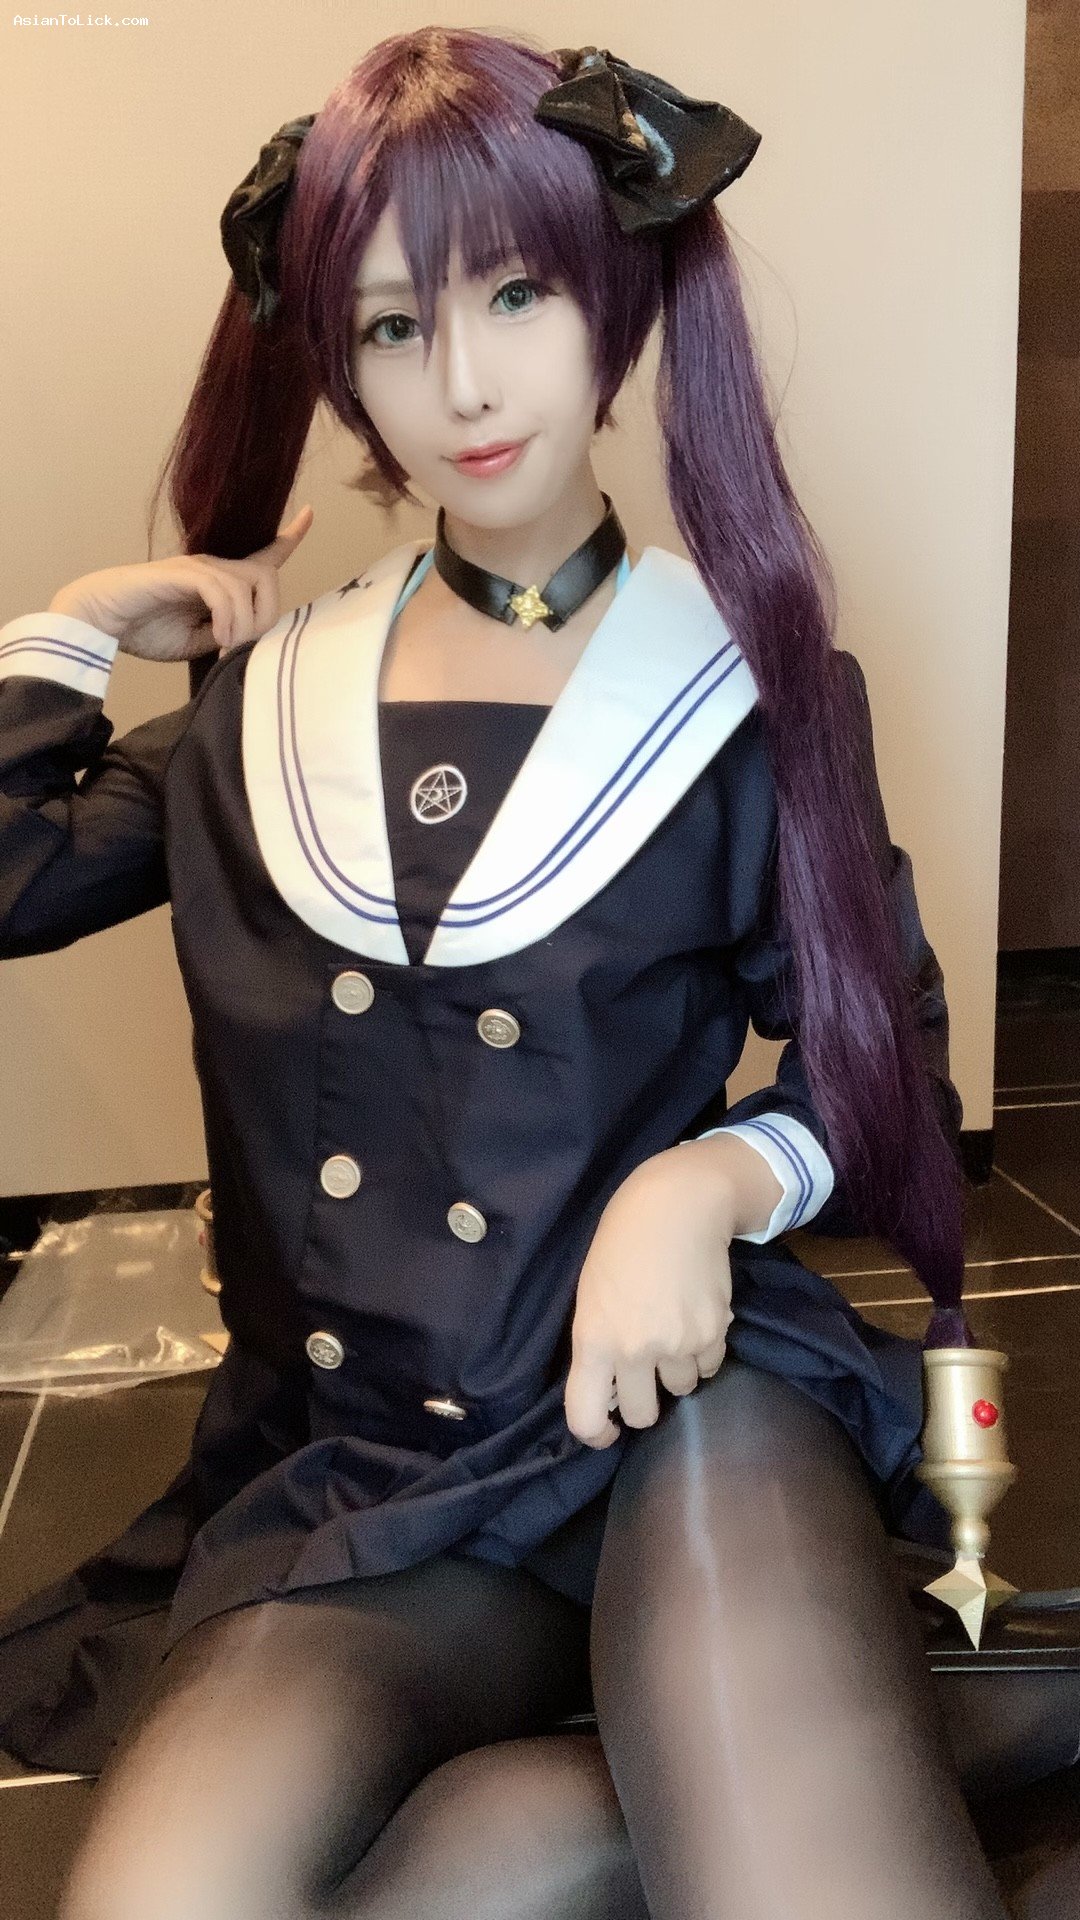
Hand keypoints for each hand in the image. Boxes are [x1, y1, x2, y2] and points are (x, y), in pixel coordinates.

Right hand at [46, 505, 314, 661]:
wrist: (100, 620)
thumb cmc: (144, 629)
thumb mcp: (196, 642)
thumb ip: (226, 637)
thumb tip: (251, 643)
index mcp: (219, 580)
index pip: (263, 554)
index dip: (289, 537)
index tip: (309, 515)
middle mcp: (213, 566)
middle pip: (268, 576)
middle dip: (267, 614)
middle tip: (241, 644)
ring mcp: (198, 567)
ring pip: (249, 584)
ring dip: (245, 621)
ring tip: (224, 644)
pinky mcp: (181, 574)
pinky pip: (222, 591)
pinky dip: (228, 618)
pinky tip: (217, 637)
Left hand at [565, 1146, 736, 1449]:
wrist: (677, 1205)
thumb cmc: (621, 1244)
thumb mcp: (591, 1295)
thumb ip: (598, 1345)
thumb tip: (612, 1389)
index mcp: (593, 1339)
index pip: (586, 1418)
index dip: (595, 1434)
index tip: (607, 1430)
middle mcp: (635, 1350)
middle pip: (641, 1415)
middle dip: (642, 1402)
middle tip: (644, 1377)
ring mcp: (678, 1344)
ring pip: (681, 1390)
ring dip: (676, 1372)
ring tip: (672, 1332)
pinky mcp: (715, 1332)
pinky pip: (709, 1366)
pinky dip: (703, 1354)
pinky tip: (694, 1318)